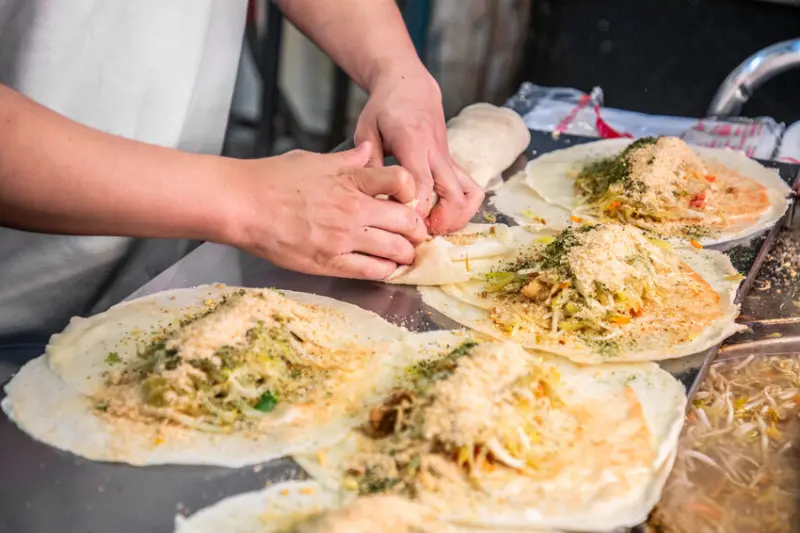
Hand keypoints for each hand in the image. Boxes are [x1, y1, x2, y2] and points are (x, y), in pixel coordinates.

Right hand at [225, 142, 426, 279]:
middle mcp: (353, 209)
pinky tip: (385, 267)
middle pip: (407, 222)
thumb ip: (348, 160)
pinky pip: (371, 271)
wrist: (242, 205)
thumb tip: (369, 151)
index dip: (412, 191)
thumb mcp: (315, 160)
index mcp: (351, 180)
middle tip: (416, 233)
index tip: (410, 198)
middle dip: (417, 229)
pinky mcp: (330, 262)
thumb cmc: (273, 179)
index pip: (402, 181)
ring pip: (395, 250)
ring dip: (406, 253)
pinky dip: (385, 270)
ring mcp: (343, 238)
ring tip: (405, 253)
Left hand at [354, 63, 483, 234]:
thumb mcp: (366, 129)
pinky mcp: (454, 165)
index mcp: (413, 141)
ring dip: (457, 218)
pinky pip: (471, 190)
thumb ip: (368, 163)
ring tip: (435, 229)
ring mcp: (449, 160)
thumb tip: (371, 197)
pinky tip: (444, 219)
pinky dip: (464, 209)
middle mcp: (437, 153)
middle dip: (440, 221)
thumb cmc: (385, 109)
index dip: (416, 208)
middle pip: (452, 194)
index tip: (404, 224)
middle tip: (419, 234)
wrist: (411, 87)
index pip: (422, 182)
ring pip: (469, 194)